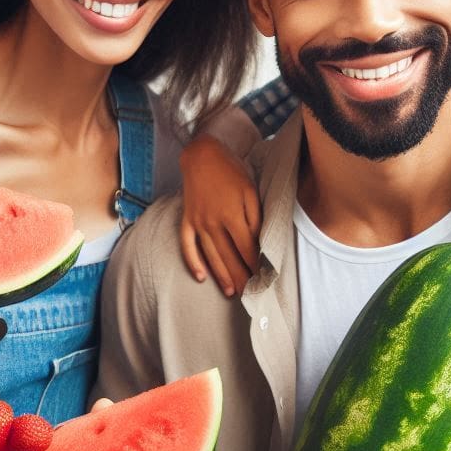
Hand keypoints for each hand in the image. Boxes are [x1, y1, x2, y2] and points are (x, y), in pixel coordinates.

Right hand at [180, 134, 261, 297]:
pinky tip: (201, 277)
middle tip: (250, 295)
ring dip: (221, 275)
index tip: (263, 279)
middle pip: (229, 256)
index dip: (254, 265)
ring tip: (232, 291)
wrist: (201, 156)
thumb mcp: (250, 190)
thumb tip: (258, 241)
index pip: (246, 248)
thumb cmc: (231, 172)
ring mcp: (197, 222)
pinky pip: (188, 246)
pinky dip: (193, 263)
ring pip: (211, 255)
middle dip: (240, 277)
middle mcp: (213, 222)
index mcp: (232, 215)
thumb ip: (255, 217)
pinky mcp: (186, 220)